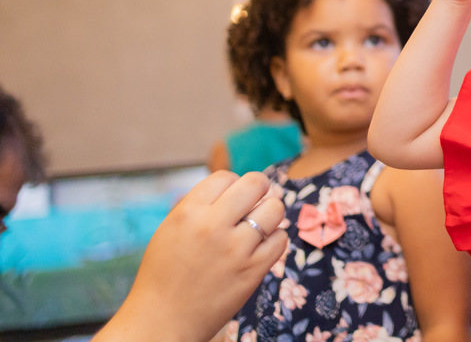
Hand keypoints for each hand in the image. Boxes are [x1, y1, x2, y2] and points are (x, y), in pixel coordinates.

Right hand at [94, 170, 286, 341]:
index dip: (232, 186)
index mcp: (188, 212)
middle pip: (256, 183)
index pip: (226, 176)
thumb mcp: (171, 229)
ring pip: (275, 209)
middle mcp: (213, 225)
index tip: (232, 200)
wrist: (162, 322)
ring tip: (260, 226)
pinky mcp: (253, 270)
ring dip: (270, 215)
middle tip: (256, 202)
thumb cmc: (165, 275)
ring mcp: (236, 248)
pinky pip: (281, 239)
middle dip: (260, 190)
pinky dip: (275, 240)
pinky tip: (260, 248)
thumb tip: (235, 185)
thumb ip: (200, 206)